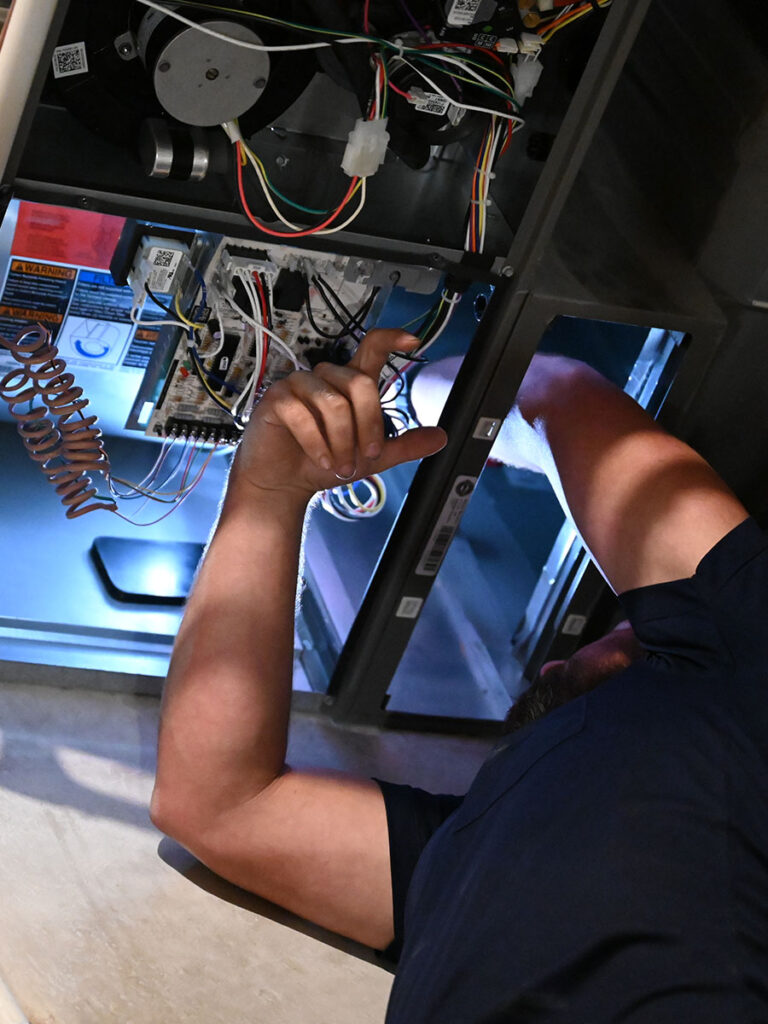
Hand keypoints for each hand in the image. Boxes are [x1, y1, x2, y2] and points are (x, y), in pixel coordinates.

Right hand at [231, 328, 447, 503]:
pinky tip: (323, 460)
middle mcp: (326, 378)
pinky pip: (304, 416)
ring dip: (343, 441)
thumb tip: (439, 437)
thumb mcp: (370, 457)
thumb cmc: (322, 462)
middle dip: (368, 426)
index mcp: (349, 384)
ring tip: (340, 464)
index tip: (414, 342)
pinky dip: (317, 444)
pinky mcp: (278, 399)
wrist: (285, 483)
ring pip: (334, 403)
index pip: (371, 348)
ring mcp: (300, 385)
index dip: (391, 339)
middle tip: (366, 455)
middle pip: (360, 383)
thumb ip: (403, 445)